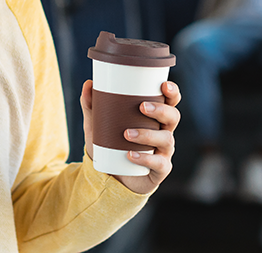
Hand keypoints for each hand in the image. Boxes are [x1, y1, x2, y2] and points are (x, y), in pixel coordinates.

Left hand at [80, 79, 180, 194]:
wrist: (110, 177)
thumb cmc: (110, 146)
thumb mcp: (97, 125)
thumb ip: (92, 106)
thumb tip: (88, 84)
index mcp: (155, 118)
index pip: (170, 101)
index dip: (172, 92)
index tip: (164, 86)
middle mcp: (164, 132)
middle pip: (173, 117)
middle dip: (161, 110)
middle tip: (142, 107)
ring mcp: (164, 152)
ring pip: (166, 139)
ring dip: (148, 134)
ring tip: (127, 134)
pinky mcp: (160, 170)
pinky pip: (159, 163)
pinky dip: (144, 158)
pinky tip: (130, 155)